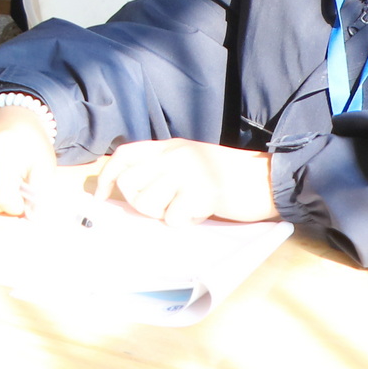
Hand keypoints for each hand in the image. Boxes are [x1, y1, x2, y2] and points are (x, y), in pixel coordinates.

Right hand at [0, 103, 56, 216]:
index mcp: (1, 145)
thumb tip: (31, 219)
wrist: (11, 117)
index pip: (1, 197)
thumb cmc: (30, 146)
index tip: (21, 195)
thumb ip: (40, 194)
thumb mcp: (44, 165)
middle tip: (10, 184)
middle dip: (1, 202)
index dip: (15, 205)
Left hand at [95, 139, 279, 225]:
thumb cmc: (228, 176)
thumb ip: (163, 167)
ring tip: (186, 208)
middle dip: (138, 203)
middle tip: (163, 208)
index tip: (101, 196)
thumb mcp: (191, 160)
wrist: (266, 179)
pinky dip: (184, 222)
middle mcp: (174, 154)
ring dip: (163, 214)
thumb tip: (130, 190)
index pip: (125, 155)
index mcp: (170, 146)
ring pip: (148, 203)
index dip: (108, 176)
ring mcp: (187, 171)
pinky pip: (172, 218)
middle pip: (130, 183)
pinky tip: (199, 213)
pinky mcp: (201, 192)